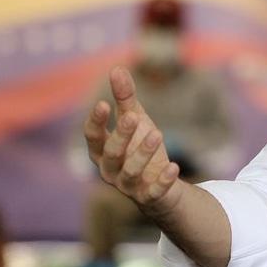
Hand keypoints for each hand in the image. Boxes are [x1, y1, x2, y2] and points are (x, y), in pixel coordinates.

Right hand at [84, 66, 182, 213]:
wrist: (160, 186)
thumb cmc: (140, 148)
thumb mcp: (135, 121)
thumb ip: (124, 98)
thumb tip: (116, 68)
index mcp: (102, 151)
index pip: (93, 137)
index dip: (96, 122)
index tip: (103, 103)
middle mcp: (110, 170)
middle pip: (111, 153)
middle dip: (121, 135)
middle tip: (132, 116)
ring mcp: (128, 186)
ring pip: (130, 172)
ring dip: (142, 153)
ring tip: (157, 133)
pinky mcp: (149, 197)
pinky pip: (153, 191)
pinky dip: (163, 180)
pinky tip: (174, 166)